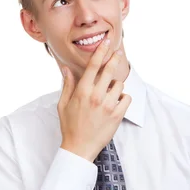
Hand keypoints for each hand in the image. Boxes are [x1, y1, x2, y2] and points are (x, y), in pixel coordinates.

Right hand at [58, 39, 131, 162]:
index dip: (101, 51)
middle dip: (115, 59)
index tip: (107, 42)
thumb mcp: (63, 104)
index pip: (93, 66)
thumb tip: (66, 69)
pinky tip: (116, 103)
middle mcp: (96, 96)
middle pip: (109, 70)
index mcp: (82, 91)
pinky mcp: (117, 115)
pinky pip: (127, 99)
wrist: (79, 148)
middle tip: (118, 53)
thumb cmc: (70, 126)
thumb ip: (67, 85)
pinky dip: (123, 99)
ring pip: (119, 85)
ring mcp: (108, 106)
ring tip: (109, 94)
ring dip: (116, 86)